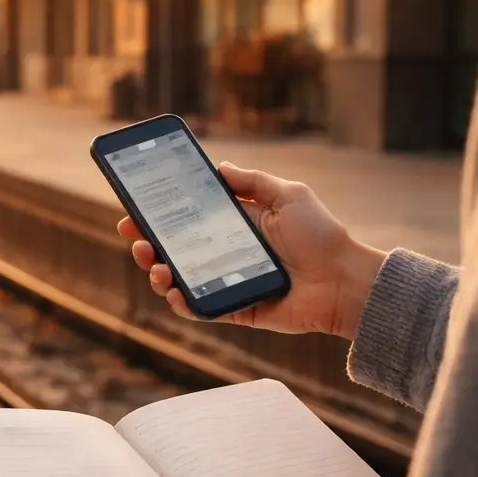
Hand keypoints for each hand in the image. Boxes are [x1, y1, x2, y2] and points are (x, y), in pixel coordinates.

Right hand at [116, 164, 386, 338]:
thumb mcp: (288, 195)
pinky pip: (201, 309)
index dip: (158, 215)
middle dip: (148, 244)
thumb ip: (252, 181)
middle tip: (136, 238)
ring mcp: (228, 283)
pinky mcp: (236, 309)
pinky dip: (182, 303)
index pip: (187, 219)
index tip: (134, 208)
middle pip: (175, 250)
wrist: (344, 280)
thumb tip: (218, 167)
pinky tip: (174, 291)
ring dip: (158, 273)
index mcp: (235, 226)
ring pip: (180, 281)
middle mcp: (226, 254)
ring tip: (156, 265)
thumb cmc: (321, 236)